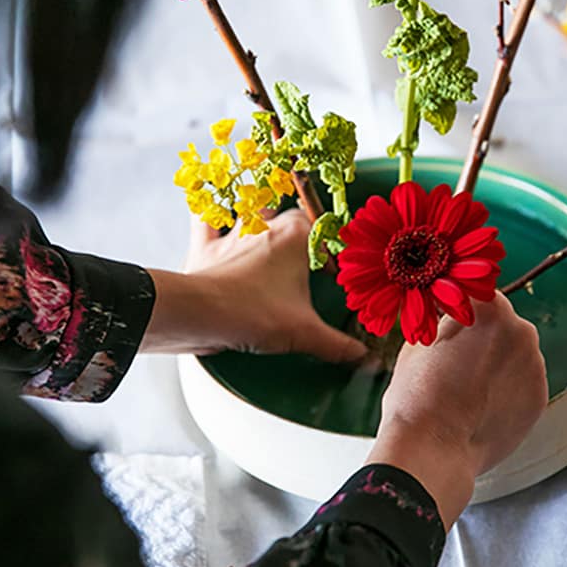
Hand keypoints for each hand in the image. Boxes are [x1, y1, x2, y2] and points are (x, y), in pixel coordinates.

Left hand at [140, 210, 365, 361]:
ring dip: (260, 216)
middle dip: (300, 230)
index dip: (331, 249)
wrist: (201, 314)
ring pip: (251, 208)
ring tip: (268, 234)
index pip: (324, 229)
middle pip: (291, 215)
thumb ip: (338, 344)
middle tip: (305, 259)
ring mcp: (233, 232)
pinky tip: (216, 220)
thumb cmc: (255, 314)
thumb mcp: (304, 333)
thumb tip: (366, 358)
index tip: (333, 272)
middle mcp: (266, 225)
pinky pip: (205, 219)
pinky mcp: (205, 245)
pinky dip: (210, 216)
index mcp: (296, 237)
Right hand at [365, 292, 547, 528]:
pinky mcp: (540, 399)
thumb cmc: (417, 395)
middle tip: (454, 360)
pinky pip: (522, 384)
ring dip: (496, 364)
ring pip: (514, 355)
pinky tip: (480, 406)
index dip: (461, 305)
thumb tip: (449, 315)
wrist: (432, 450)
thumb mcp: (419, 342)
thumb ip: (444, 321)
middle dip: (483, 336)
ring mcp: (535, 367)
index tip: (450, 316)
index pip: (479, 292)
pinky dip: (506, 390)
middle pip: (502, 323)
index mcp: (491, 308)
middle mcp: (522, 331)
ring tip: (466, 389)